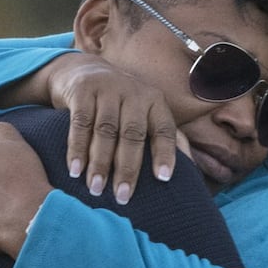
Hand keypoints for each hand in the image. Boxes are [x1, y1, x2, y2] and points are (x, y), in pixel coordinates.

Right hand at [44, 53, 179, 203]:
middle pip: (133, 134)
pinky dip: (77, 149)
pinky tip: (75, 170)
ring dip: (100, 163)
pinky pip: (81, 123)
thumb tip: (191, 172)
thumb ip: (166, 138)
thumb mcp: (146, 113)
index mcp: (155, 102)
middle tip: (123, 197)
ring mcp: (108, 89)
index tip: (164, 179)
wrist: (83, 70)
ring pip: (105, 131)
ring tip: (96, 189)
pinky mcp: (83, 90)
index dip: (165, 153)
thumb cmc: (121, 104)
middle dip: (128, 168)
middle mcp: (134, 93)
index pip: (164, 129)